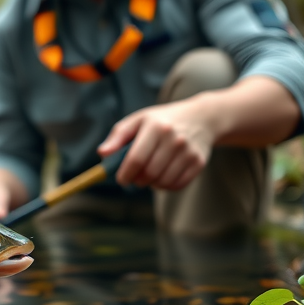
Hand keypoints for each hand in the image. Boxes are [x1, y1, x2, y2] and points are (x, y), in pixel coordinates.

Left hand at [99, 98, 216, 190]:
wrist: (201, 118)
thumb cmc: (161, 121)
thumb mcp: (138, 120)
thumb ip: (117, 137)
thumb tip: (102, 154)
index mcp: (155, 127)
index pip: (136, 159)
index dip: (125, 174)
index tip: (121, 179)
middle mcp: (174, 139)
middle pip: (149, 173)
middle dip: (137, 180)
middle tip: (135, 177)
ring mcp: (188, 151)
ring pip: (162, 182)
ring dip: (151, 184)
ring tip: (149, 174)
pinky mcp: (198, 162)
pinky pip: (176, 185)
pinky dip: (165, 186)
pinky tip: (163, 175)